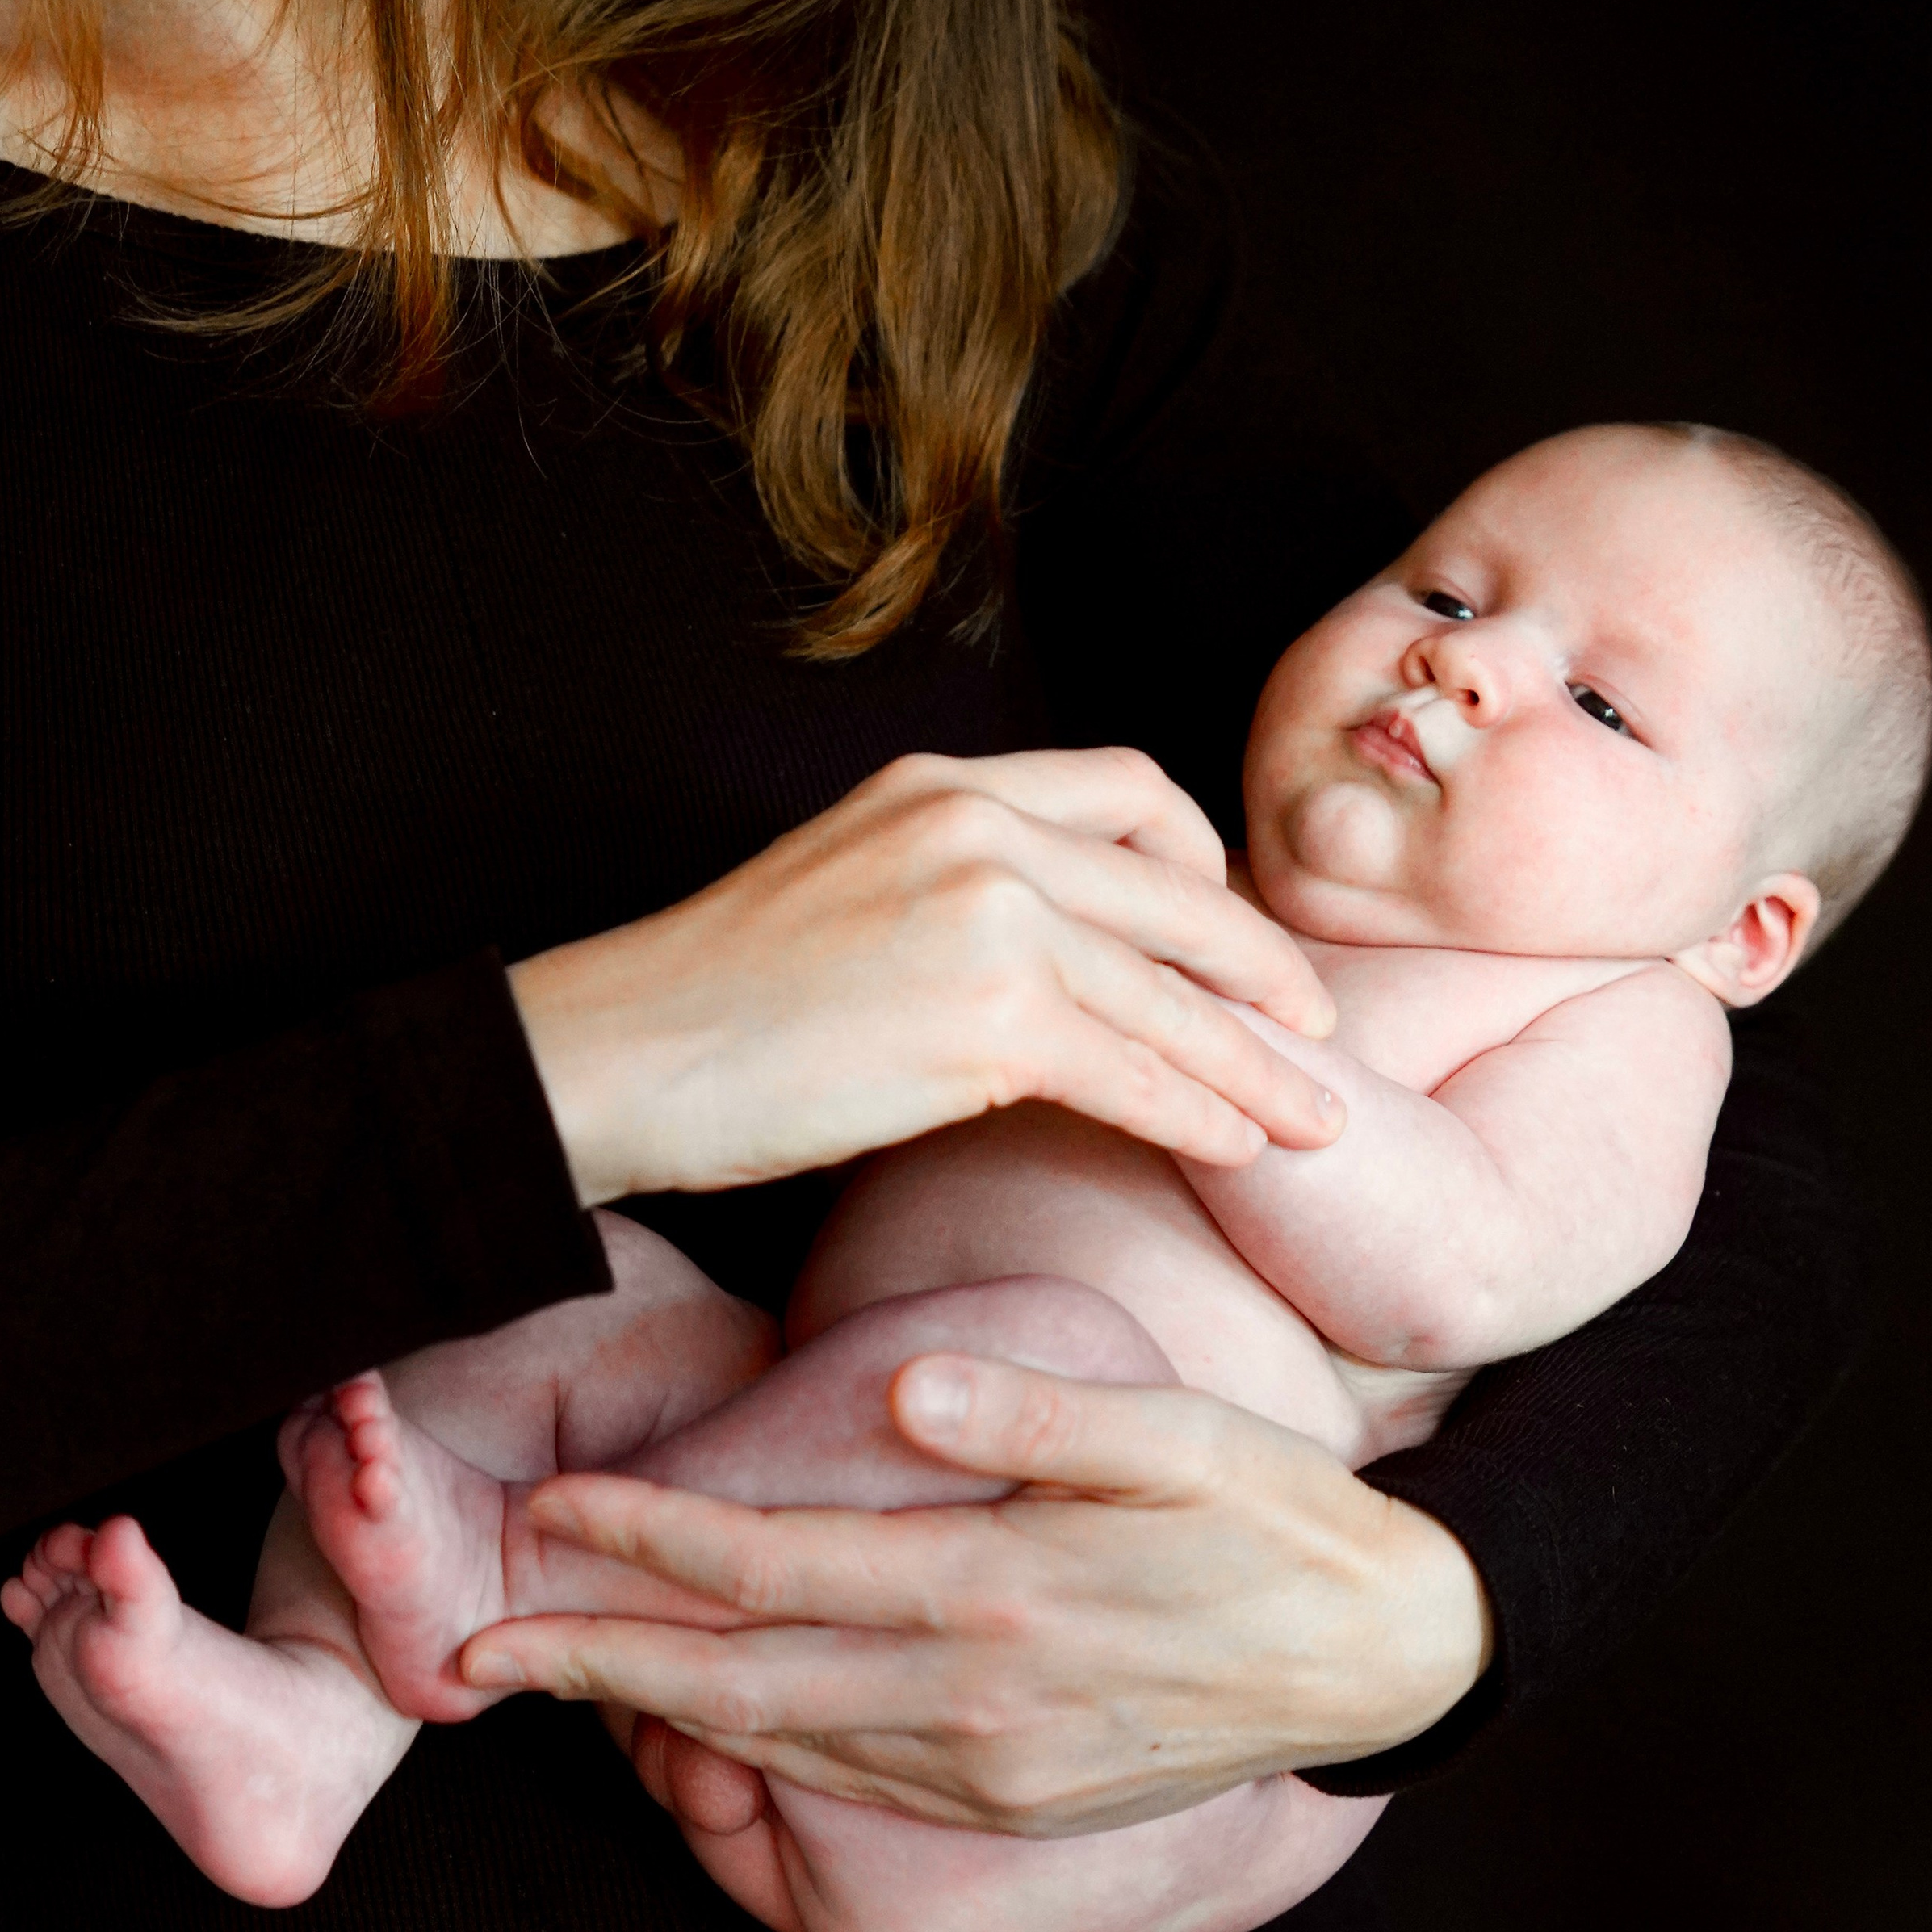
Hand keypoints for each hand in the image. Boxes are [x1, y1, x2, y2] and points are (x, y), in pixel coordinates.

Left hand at [460, 1355, 1494, 1826]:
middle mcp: (976, 1704)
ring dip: (656, 1716)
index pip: (776, 1568)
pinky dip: (753, 1759)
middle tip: (471, 1651)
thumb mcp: (1186, 1438)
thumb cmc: (1280, 1520)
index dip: (651, 1540)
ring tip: (557, 1684)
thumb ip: (1040, 1412)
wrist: (1386, 1661)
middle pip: (740, 1683)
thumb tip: (907, 1381)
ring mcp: (991, 1773)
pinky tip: (702, 1728)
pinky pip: (851, 1788)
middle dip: (595, 1662)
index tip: (548, 1512)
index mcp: (1001, 1593)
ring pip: (780, 1748)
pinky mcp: (1015, 1806)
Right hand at [508, 749, 1341, 1205]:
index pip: (1128, 788)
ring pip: (1176, 992)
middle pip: (1180, 889)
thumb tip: (1060, 966)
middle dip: (1265, 969)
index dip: (1203, 864)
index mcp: (944, 782)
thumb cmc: (715, 1005)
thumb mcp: (849, 889)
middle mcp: (977, 823)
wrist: (614, 1055)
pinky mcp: (984, 1012)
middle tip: (1317, 1029)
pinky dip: (1201, 1113)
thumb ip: (958, 892)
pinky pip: (1137, 1068)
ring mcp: (986, 911)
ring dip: (1259, 1064)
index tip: (1228, 935)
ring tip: (1315, 1119)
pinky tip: (1235, 1149)